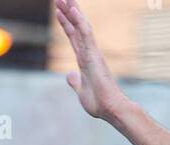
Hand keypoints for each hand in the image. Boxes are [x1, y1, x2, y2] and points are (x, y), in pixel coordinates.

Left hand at [56, 0, 128, 121]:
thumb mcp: (81, 91)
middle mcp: (88, 53)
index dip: (65, 24)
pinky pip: (85, 34)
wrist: (110, 109)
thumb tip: (69, 75)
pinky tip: (73, 10)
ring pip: (80, 27)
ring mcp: (91, 53)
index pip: (73, 37)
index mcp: (84, 60)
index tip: (59, 12)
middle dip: (68, 12)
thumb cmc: (99, 103)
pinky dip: (79, 21)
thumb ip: (74, 82)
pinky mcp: (94, 55)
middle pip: (76, 28)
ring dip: (72, 11)